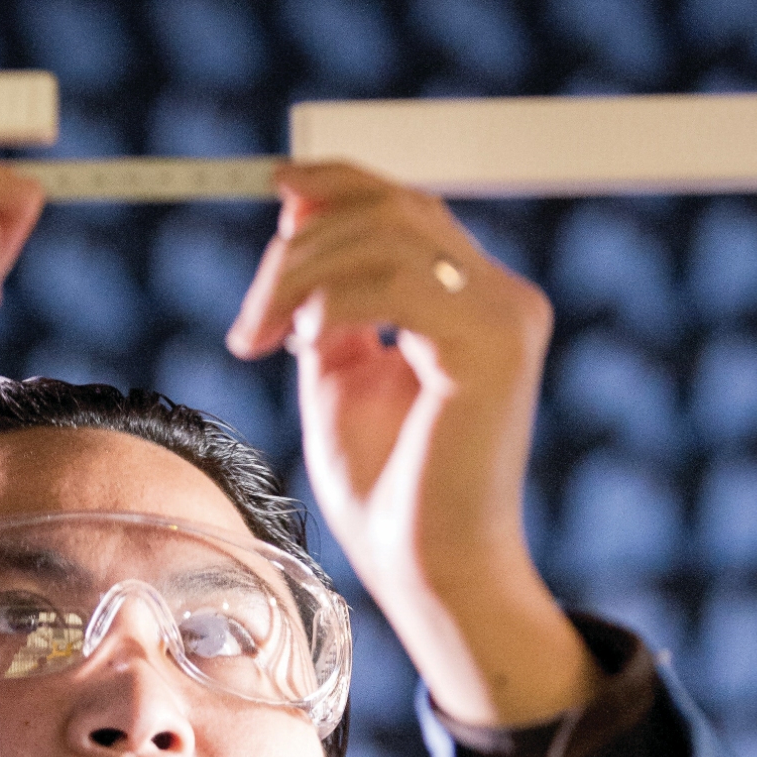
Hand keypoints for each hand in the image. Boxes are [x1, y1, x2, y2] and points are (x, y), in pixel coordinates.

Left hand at [227, 163, 598, 727]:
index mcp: (472, 302)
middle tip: (250, 318)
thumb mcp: (339, 377)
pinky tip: (304, 342)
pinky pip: (397, 284)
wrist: (428, 572)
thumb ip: (327, 303)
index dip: (339, 185)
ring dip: (301, 275)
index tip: (274, 188)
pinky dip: (334, 301)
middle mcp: (502, 299)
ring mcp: (506, 317)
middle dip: (301, 245)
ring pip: (389, 236)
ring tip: (260, 337)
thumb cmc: (386, 493)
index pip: (408, 208)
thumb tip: (299, 219)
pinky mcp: (496, 346)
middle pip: (393, 210)